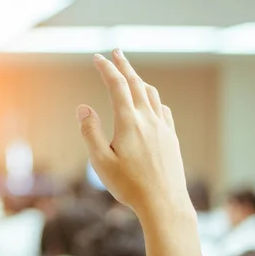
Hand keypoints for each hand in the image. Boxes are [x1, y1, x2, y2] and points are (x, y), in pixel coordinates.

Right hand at [77, 49, 190, 215]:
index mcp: (129, 122)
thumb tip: (83, 107)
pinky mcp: (171, 138)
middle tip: (116, 52)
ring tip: (130, 75)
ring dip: (138, 80)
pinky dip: (152, 99)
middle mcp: (148, 119)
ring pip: (151, 94)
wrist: (164, 203)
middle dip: (124, 65)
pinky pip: (162, 109)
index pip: (116, 85)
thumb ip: (90, 132)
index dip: (106, 68)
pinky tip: (150, 103)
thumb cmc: (129, 186)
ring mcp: (163, 128)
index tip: (97, 57)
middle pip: (135, 83)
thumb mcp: (100, 162)